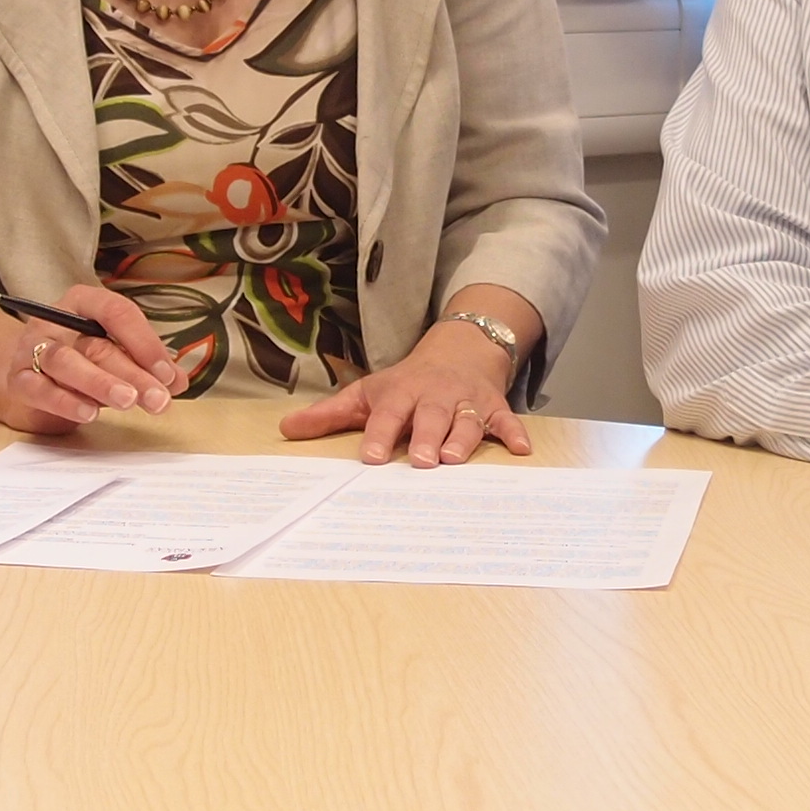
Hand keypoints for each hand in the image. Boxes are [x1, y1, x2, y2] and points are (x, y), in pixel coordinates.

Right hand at [0, 286, 183, 433]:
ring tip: (128, 401)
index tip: (168, 373)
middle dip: (133, 373)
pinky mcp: (19, 379)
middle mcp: (56, 320)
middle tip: (158, 397)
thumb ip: (145, 365)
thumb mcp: (116, 355)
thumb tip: (176, 382)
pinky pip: (40, 388)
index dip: (145, 342)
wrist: (31, 377)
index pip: (116, 312)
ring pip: (66, 362)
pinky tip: (89, 412)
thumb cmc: (81, 360)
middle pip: (96, 344)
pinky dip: (65, 401)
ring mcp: (33, 348)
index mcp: (84, 302)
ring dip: (100, 383)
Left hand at [282, 319, 528, 465]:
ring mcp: (466, 401)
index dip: (379, 434)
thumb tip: (286, 428)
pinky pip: (506, 420)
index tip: (370, 457)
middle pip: (431, 416)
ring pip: (466, 419)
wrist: (459, 349)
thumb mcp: (368, 392)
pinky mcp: (493, 407)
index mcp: (402, 392)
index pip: (388, 413)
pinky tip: (522, 449)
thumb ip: (329, 414)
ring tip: (455, 459)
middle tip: (420, 461)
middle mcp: (435, 395)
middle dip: (426, 437)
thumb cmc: (407, 382)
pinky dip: (514, 433)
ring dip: (463, 437)